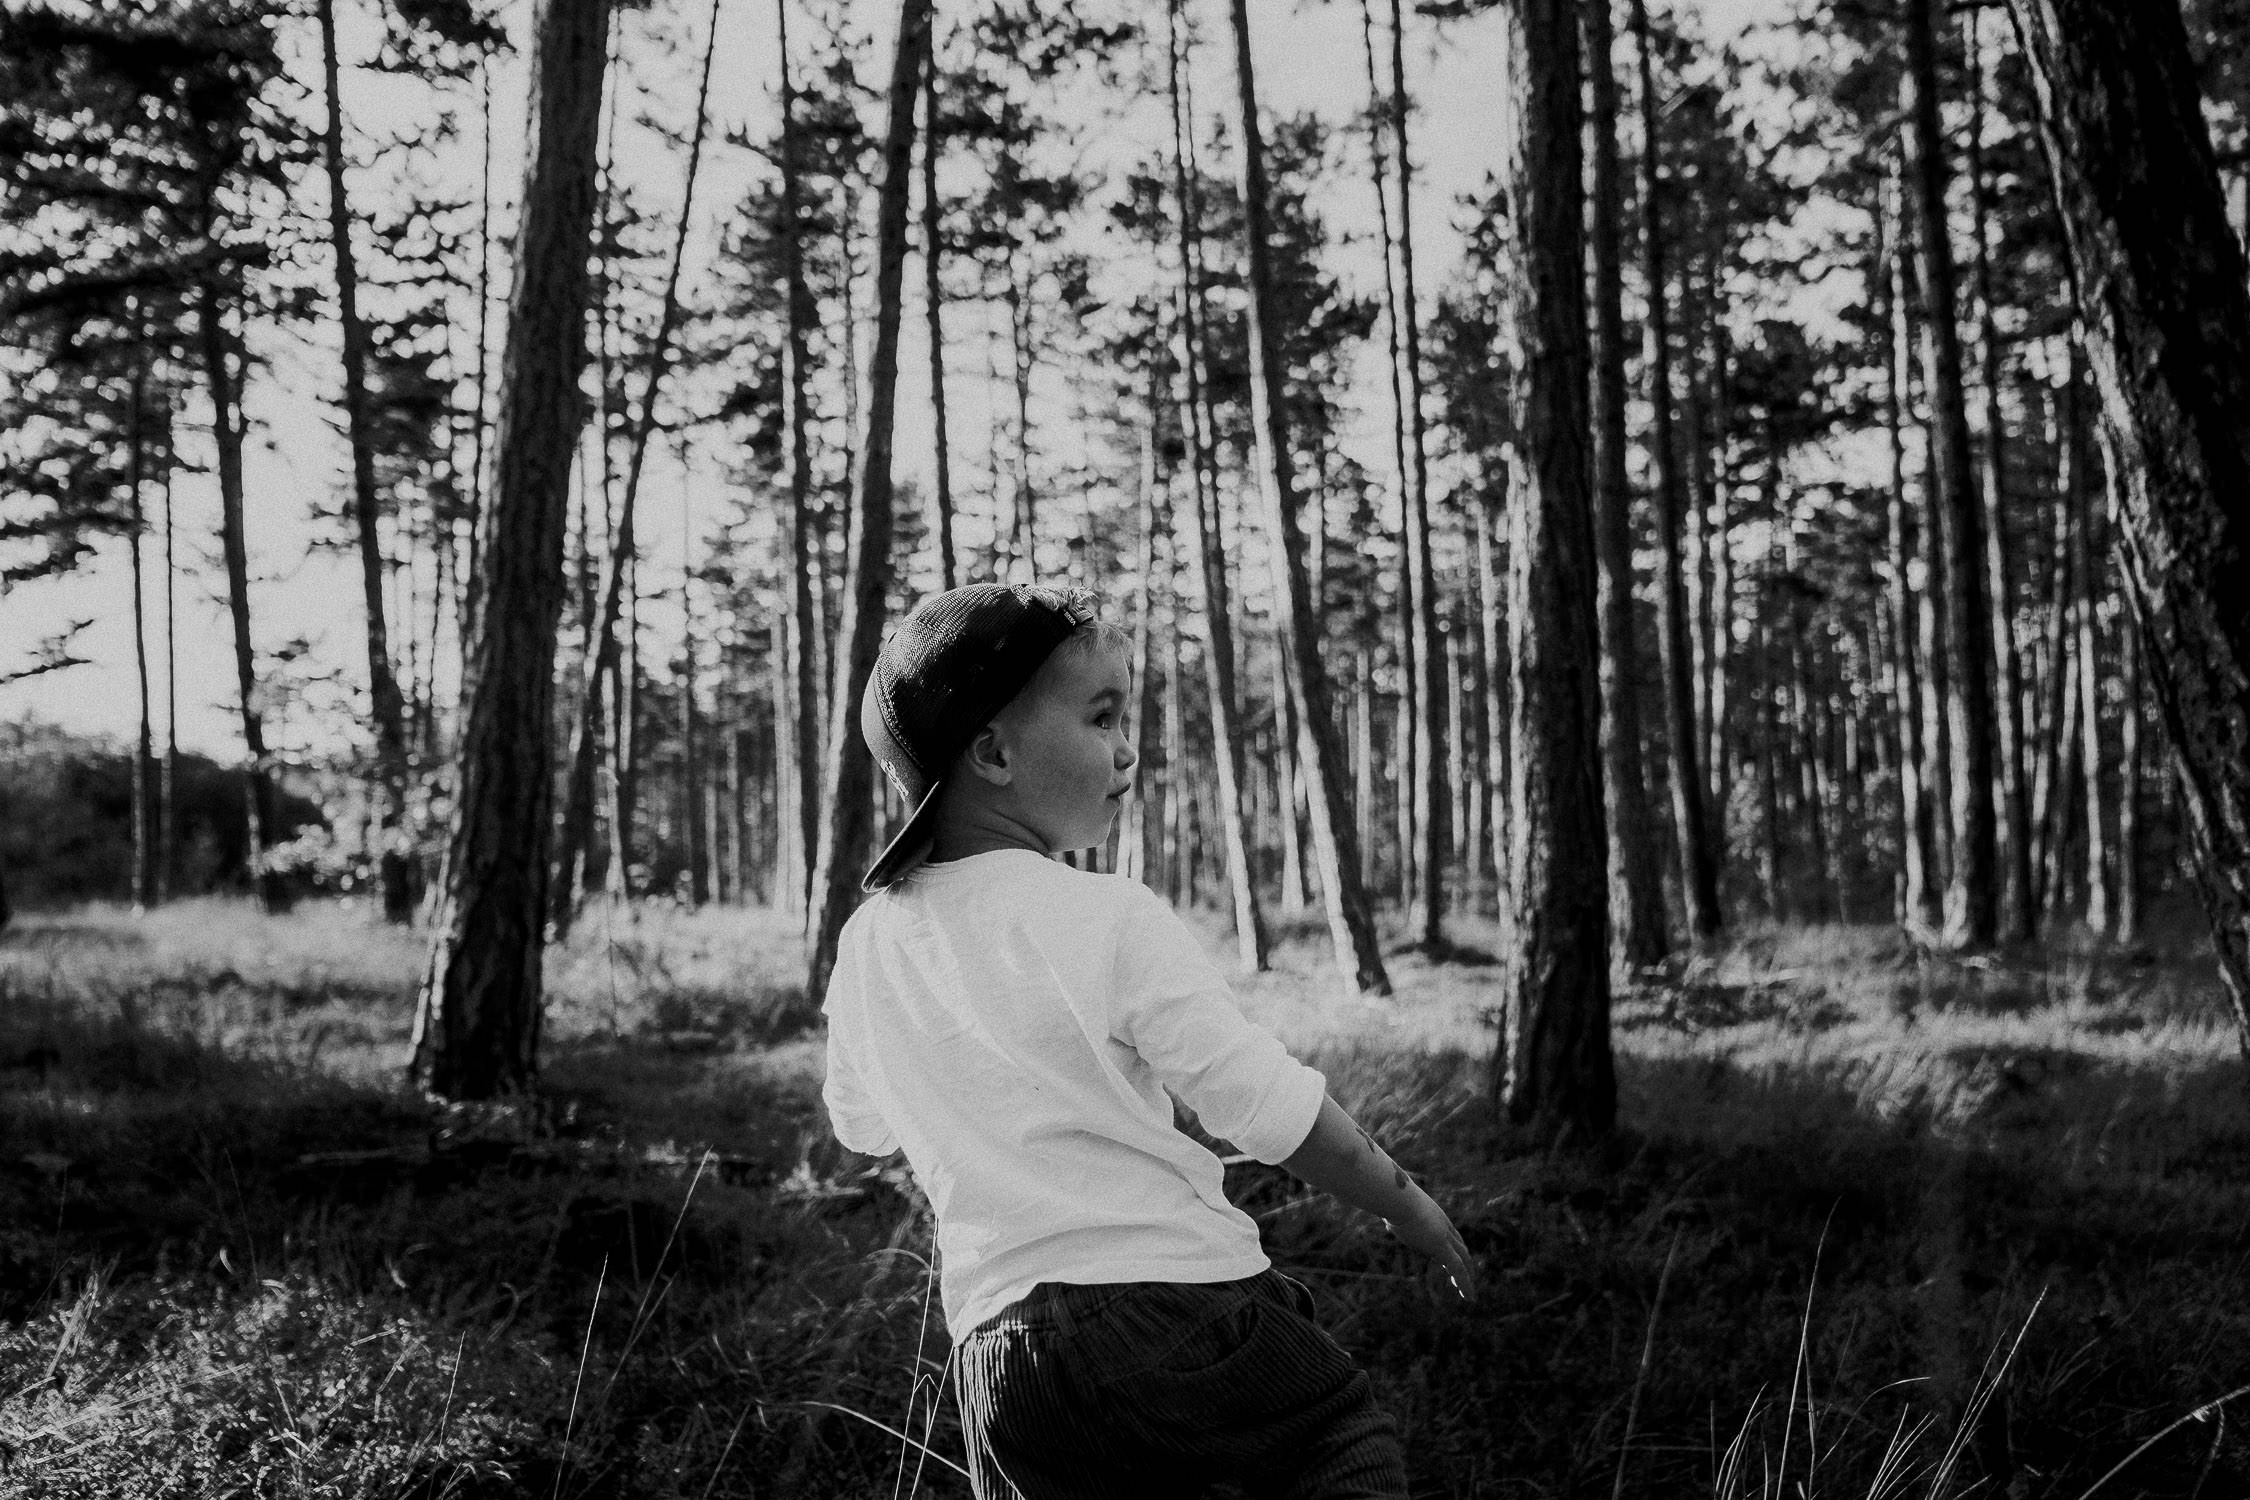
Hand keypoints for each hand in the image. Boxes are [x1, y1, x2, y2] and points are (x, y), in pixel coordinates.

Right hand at [1383, 1190, 1477, 1304]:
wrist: (1397, 1197)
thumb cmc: (1389, 1197)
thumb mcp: (1391, 1204)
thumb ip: (1389, 1209)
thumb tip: (1378, 1209)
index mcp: (1433, 1215)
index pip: (1448, 1232)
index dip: (1452, 1245)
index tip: (1451, 1256)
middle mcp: (1442, 1225)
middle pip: (1459, 1246)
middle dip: (1464, 1261)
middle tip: (1467, 1275)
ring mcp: (1443, 1236)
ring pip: (1463, 1260)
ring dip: (1466, 1278)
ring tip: (1469, 1295)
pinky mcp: (1441, 1247)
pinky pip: (1458, 1269)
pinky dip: (1466, 1284)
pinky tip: (1469, 1298)